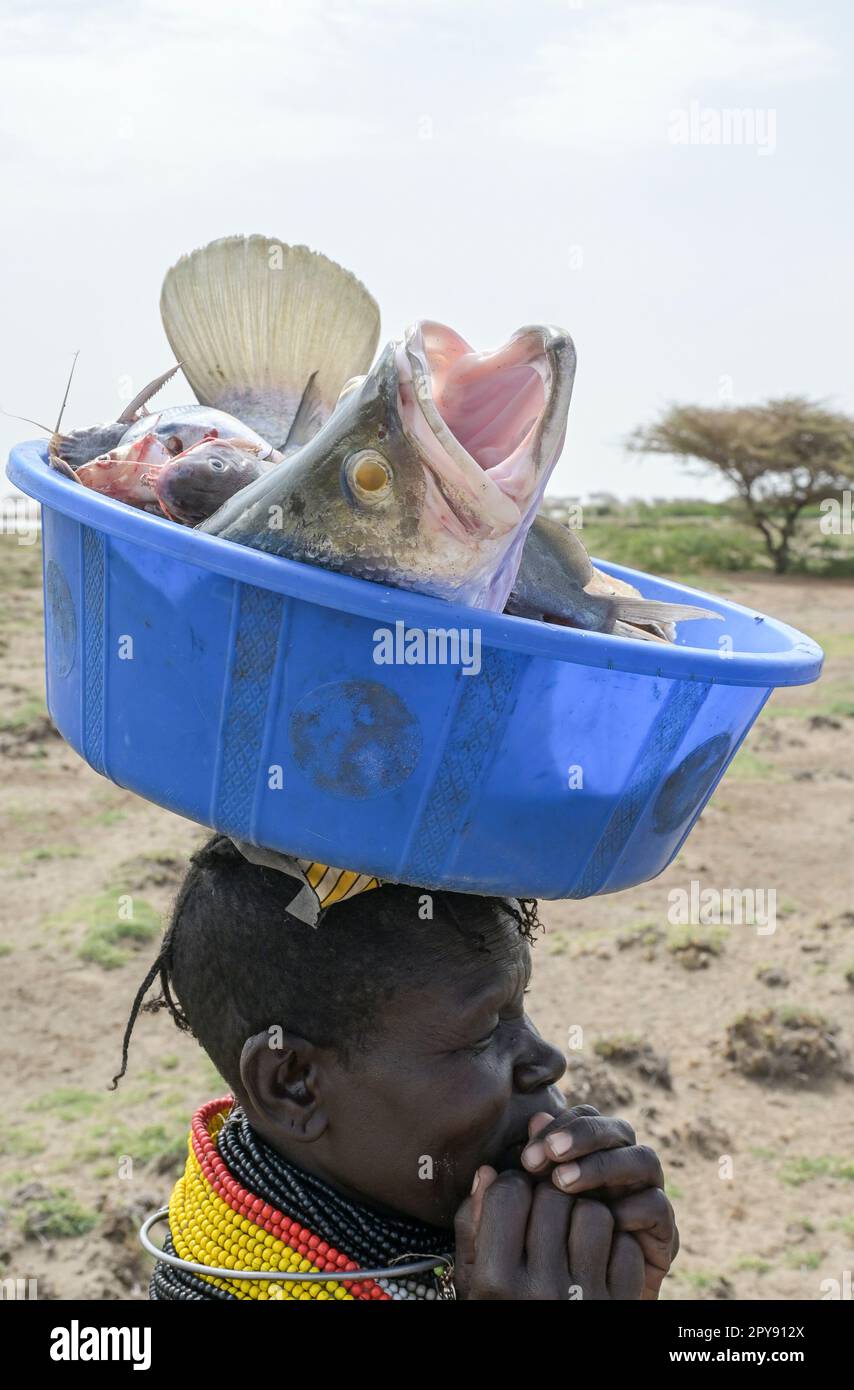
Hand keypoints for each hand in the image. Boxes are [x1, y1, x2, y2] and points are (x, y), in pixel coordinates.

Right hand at [453, 1168, 644, 1299]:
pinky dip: (614, 1246)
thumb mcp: (473, 1280)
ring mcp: (584, 1299)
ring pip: (594, 1214)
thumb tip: (489, 1170)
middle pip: (553, 1197)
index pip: (510, 1193)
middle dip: (547, 1195)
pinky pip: (625, 1247)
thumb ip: (472, 1225)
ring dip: (583, 1215)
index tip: (513, 1196)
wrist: (544, 1375)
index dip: (512, 1184)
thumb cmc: (501, 1312)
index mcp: (496, 1282)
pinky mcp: (619, 1304)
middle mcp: (540, 1291)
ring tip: (570, 1232)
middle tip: (543, 1213)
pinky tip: (595, 1259)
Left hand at [521, 1106, 678, 1297]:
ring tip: (564, 1181)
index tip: (527, 1155)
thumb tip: (517, 1137)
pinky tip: (604, 1220)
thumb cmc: (543, 1259)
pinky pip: (657, 1206)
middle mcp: (622, 1169)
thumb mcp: (521, 1219)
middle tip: (550, 1154)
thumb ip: (517, 1184)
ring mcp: (645, 1196)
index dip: (557, 1127)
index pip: (582, 1118)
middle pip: (616, 1129)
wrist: (579, 1307)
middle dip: (582, 1136)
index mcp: (590, 1156)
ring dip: (603, 1165)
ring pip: (643, 1158)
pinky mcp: (663, 1232)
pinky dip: (633, 1207)